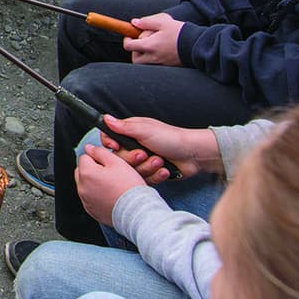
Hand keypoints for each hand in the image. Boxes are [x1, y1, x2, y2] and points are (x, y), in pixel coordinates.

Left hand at [75, 142, 145, 225]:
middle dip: (92, 169)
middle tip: (109, 173)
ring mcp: (86, 200)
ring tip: (111, 185)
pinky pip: (90, 198)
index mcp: (87, 173)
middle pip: (82, 172)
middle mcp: (82, 188)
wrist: (136, 210)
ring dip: (94, 183)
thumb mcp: (117, 162)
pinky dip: (96, 195)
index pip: (85, 157)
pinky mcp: (91, 210)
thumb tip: (89, 148)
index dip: (97, 158)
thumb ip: (100, 152)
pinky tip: (110, 195)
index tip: (109, 164)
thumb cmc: (129, 187)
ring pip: (85, 185)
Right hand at [99, 114, 219, 181]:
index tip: (116, 146)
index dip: (111, 145)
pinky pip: (144, 180)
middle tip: (145, 154)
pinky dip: (155, 175)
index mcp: (131, 133)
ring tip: (159, 161)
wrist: (193, 155)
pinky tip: (164, 170)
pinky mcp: (150, 173)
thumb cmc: (171, 138)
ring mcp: (143, 161)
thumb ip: (123, 127)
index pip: (110, 139)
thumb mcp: (145, 130)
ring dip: (147, 167)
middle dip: (133, 159)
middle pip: (120, 159)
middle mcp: (135, 146)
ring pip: (132, 171)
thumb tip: (106, 118)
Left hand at [123, 13, 183, 65]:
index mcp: (150, 46)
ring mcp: (161, 63)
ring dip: (143, 56)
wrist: (197, 44)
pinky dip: (153, 60)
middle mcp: (153, 57)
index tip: (130, 36)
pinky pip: (154, 66)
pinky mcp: (168, 66)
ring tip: (150, 47)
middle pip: (135, 59)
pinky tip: (160, 51)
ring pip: (144, 64)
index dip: (127, 40)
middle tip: (141, 43)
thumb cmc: (180, 32)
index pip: (129, 46)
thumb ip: (147, 22)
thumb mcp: (163, 22)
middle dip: (134, 51)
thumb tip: (134, 22)